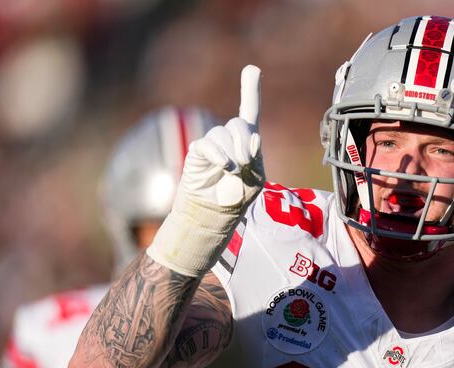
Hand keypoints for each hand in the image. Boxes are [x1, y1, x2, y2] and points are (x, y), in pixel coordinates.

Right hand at [182, 65, 264, 206]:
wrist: (216, 213)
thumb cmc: (238, 196)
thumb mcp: (255, 178)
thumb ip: (256, 157)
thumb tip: (254, 138)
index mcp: (247, 142)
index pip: (249, 111)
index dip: (250, 90)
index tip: (252, 69)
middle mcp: (229, 139)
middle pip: (238, 124)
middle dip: (244, 141)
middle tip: (245, 161)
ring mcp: (212, 145)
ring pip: (222, 134)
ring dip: (231, 152)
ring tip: (233, 170)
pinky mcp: (197, 153)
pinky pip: (206, 145)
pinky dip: (218, 154)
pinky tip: (224, 166)